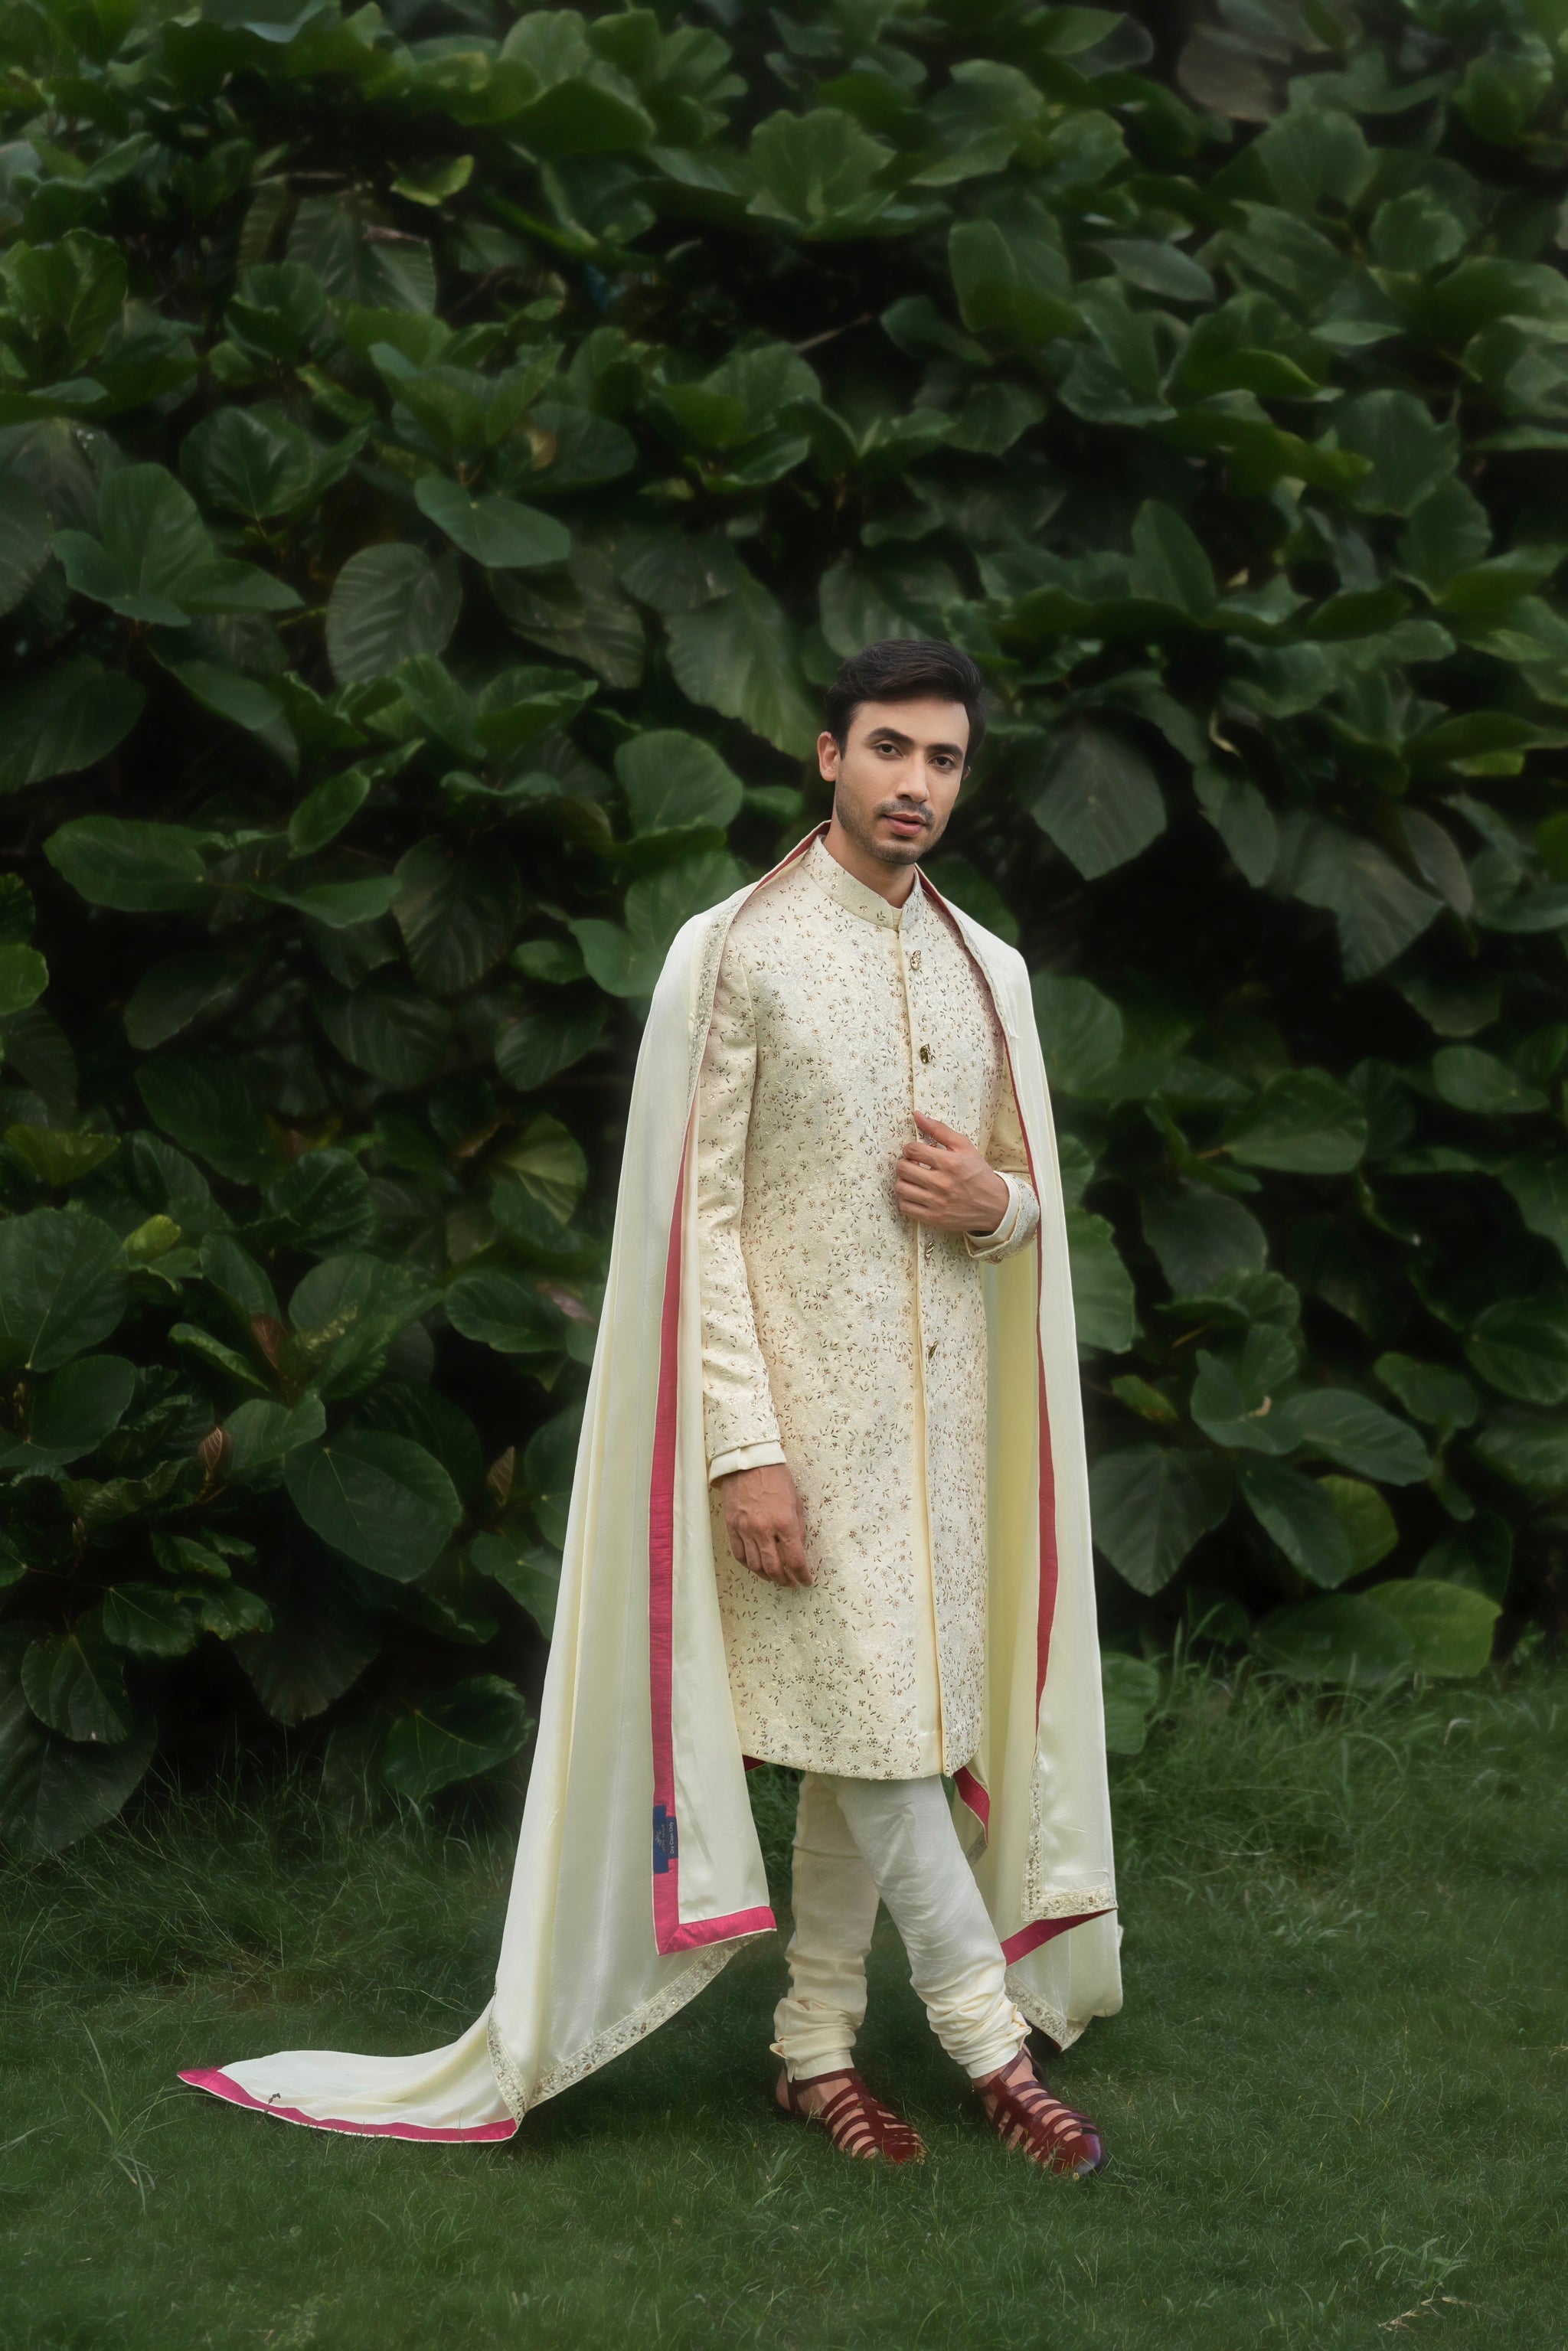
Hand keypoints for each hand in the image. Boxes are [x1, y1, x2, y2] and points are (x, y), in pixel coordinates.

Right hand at [719, 1461, 812, 1587]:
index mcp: (785, 1523)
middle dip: (784, 1580)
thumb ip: (798, 1528)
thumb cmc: (776, 1478)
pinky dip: (748, 1564)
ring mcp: (745, 1530)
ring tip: (773, 1576)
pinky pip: (739, 1554)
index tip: (806, 1581)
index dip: (803, 1575)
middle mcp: (764, 1530)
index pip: (795, 1560)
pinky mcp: (732, 1527)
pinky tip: (756, 1565)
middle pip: (774, 1568)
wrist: (749, 1461)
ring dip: (766, 1575)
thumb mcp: (796, 1502)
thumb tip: (798, 1549)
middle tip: (790, 1582)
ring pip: (755, 1565)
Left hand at [895, 1112, 1009, 1235]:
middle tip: (913, 1164)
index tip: (915, 1152)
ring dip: (903, 1181)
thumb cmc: (978, 1173)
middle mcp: (942, 1183)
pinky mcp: (934, 1218)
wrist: (994, 1205)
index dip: (909, 1148)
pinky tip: (915, 1194)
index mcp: (950, 1162)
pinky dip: (906, 1200)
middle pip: (903, 1169)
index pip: (913, 1150)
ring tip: (913, 1179)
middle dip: (904, 1163)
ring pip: (901, 1188)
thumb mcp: (964, 1146)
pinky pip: (905, 1208)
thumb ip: (939, 1129)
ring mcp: (937, 1203)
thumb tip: (917, 1115)